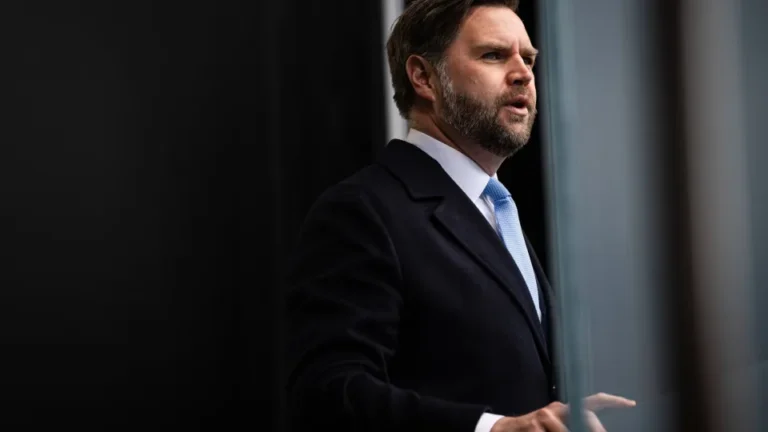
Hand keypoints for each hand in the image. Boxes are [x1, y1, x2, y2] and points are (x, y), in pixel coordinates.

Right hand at [490, 393, 635, 431]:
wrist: (505, 430)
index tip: (630, 403)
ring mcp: (545, 414)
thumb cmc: (532, 431)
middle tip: (601, 430)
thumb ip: (570, 424)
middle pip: (584, 417)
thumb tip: (592, 424)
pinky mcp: (534, 422)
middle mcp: (556, 407)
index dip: (611, 401)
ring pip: (565, 430)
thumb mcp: (552, 426)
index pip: (592, 401)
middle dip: (592, 429)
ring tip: (543, 431)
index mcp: (564, 409)